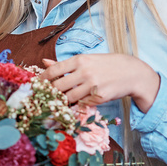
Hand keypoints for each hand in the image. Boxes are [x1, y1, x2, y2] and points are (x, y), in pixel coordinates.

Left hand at [39, 53, 160, 112]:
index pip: (54, 70)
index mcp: (80, 60)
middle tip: (43, 98)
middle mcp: (84, 72)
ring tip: (57, 103)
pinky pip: (81, 105)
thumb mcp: (87, 59)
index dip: (41, 79)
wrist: (132, 73)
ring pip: (68, 98)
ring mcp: (92, 85)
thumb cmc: (107, 65)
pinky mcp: (99, 97)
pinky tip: (74, 105)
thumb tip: (44, 62)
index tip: (34, 85)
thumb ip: (65, 64)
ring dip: (61, 102)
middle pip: (58, 86)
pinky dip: (76, 106)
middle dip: (49, 94)